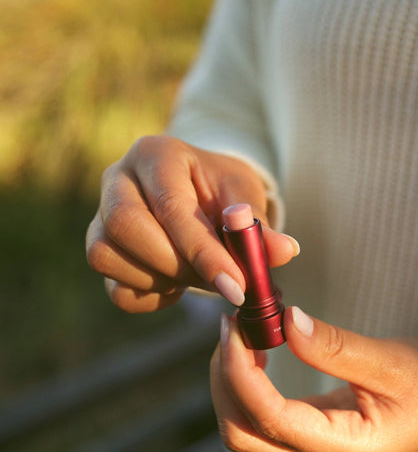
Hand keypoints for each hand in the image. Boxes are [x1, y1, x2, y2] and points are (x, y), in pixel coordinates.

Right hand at [86, 135, 297, 311]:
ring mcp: (99, 215)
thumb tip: (285, 251)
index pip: (170, 205)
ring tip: (196, 275)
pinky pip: (115, 288)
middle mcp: (117, 178)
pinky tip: (176, 285)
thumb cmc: (223, 192)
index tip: (236, 286)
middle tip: (216, 280)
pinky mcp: (99, 250)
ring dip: (160, 279)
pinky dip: (150, 297)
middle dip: (175, 264)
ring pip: (106, 256)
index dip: (203, 251)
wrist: (200, 197)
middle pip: (124, 225)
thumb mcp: (246, 198)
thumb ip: (259, 226)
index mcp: (157, 154)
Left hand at [210, 307, 417, 451]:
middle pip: (243, 435)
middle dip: (225, 382)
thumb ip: (337, 348)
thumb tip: (288, 323)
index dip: (242, 375)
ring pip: (246, 431)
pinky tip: (255, 351)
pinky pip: (264, 419)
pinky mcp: (314, 434)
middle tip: (231, 327)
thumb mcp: (393, 362)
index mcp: (348, 449)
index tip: (236, 328)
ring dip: (232, 384)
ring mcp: (317, 451)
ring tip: (240, 334)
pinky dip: (248, 386)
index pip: (272, 420)